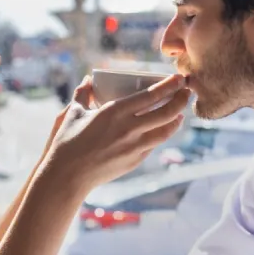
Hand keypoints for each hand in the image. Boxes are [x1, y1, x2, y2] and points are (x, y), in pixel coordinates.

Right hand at [42, 74, 189, 191]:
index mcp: (115, 111)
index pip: (152, 95)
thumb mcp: (72, 113)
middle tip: (186, 92)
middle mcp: (129, 128)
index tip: (179, 79)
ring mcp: (135, 146)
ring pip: (166, 131)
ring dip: (176, 120)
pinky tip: (162, 130)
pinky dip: (162, 135)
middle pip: (167, 112)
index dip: (170, 85)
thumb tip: (87, 80)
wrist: (68, 176)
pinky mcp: (135, 160)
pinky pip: (154, 144)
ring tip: (180, 113)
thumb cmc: (67, 143)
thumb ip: (82, 94)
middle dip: (181, 100)